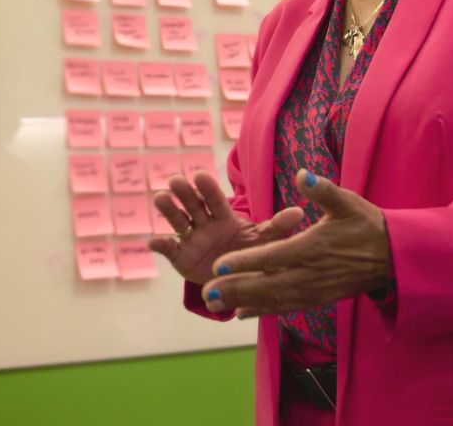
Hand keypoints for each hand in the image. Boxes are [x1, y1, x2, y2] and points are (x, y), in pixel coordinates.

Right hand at [148, 172, 304, 286]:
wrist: (236, 278)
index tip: (200, 175)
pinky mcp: (181, 256)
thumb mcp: (263, 240)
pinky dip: (161, 244)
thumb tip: (299, 212)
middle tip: (175, 180)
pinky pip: (170, 248)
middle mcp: (206, 224)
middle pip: (194, 206)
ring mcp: (192, 239)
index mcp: (225, 217)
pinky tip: (153, 240)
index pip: (216, 201)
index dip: (208, 189)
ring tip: (160, 198)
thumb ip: (277, 226)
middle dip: (185, 193)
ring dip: (169, 210)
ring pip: (179, 221)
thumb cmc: (250, 251)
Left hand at [201, 169, 391, 317]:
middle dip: (234, 289)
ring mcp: (314, 290)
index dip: (245, 262)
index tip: (219, 265)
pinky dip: (263, 311)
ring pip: (273, 300)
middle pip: (266, 284)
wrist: (392, 256)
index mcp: (314, 247)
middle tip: (205, 292)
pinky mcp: (318, 299)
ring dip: (243, 302)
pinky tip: (242, 312)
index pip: (273, 257)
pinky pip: (286, 308)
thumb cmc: (366, 224)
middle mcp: (311, 273)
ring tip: (214, 304)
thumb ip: (322, 190)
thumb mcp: (347, 201)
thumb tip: (302, 174)